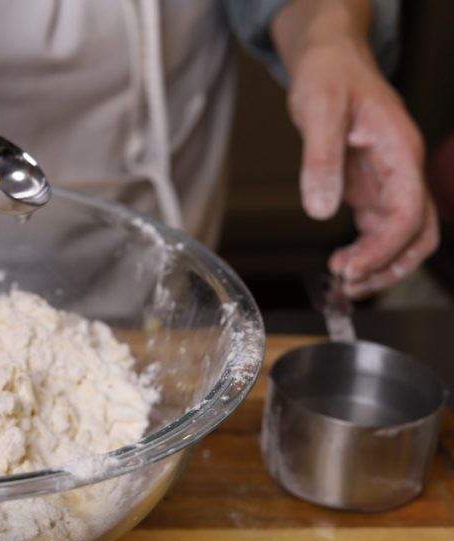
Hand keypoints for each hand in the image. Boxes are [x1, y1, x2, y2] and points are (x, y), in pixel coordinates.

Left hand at [274, 0, 438, 298]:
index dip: (384, 248)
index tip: (351, 268)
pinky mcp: (370, 187)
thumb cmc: (329, 75)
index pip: (408, 214)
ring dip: (379, 265)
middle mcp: (401, 170)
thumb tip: (319, 209)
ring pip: (402, 236)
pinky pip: (379, 229)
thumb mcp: (319, 109)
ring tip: (343, 285)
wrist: (329, 59)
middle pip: (417, 234)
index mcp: (399, 151)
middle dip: (388, 266)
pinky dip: (366, 252)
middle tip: (348, 285)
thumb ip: (319, 159)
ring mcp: (388, 181)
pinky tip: (342, 266)